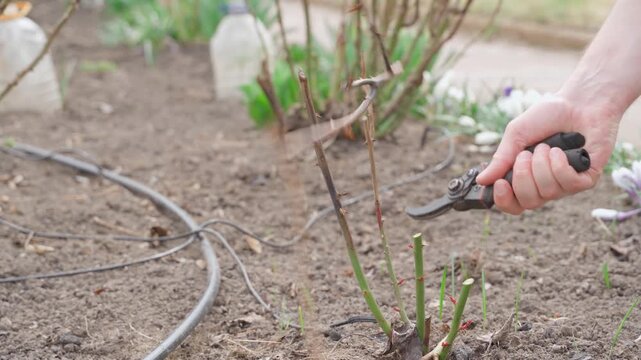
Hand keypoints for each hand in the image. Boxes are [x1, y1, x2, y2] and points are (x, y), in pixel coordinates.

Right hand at [475, 94, 620, 214]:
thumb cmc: (546, 117)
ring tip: (546, 147)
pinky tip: (560, 151)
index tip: (500, 183)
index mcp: (525, 178)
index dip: (504, 200)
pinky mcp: (586, 179)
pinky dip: (559, 165)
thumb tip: (481, 180)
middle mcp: (544, 185)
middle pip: (528, 202)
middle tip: (526, 154)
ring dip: (542, 165)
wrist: (578, 102)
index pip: (512, 204)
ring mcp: (566, 184)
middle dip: (523, 177)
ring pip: (548, 192)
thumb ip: (500, 159)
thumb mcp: (516, 135)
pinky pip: (569, 184)